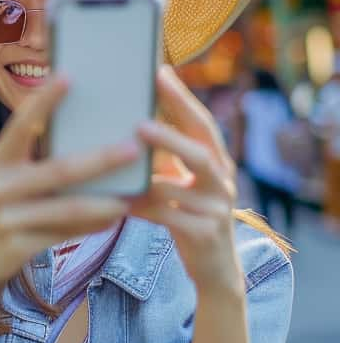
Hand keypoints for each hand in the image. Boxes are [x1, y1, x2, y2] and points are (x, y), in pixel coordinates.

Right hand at [0, 76, 138, 287]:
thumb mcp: (5, 175)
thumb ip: (34, 158)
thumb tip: (87, 136)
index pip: (22, 124)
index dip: (45, 100)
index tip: (69, 76)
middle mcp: (0, 185)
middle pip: (59, 170)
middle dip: (100, 159)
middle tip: (133, 148)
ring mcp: (7, 218)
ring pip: (67, 209)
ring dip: (104, 203)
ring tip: (131, 198)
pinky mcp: (16, 246)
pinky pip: (63, 235)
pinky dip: (92, 227)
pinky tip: (113, 220)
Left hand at [129, 65, 243, 292]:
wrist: (214, 269)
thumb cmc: (186, 216)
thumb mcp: (180, 183)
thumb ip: (162, 159)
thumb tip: (121, 126)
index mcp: (215, 162)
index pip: (201, 123)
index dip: (182, 98)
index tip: (159, 73)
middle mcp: (222, 181)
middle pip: (201, 149)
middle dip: (171, 133)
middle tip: (140, 121)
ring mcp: (217, 208)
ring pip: (184, 184)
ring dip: (153, 170)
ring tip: (125, 156)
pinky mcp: (204, 234)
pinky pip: (170, 216)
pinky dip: (143, 207)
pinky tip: (121, 201)